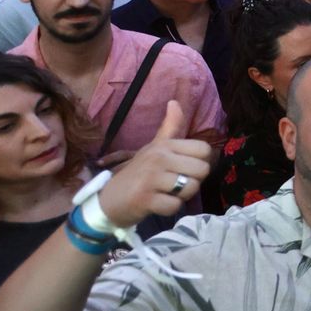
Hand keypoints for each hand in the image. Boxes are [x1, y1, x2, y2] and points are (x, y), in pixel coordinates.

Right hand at [95, 102, 210, 227]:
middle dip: (192, 181)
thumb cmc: (136, 173)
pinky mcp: (145, 199)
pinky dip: (169, 208)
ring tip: (165, 193)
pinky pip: (175, 206)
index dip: (199, 163)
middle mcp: (159, 157)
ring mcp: (151, 178)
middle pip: (202, 170)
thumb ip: (169, 127)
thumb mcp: (153, 147)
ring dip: (181, 196)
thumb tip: (174, 102)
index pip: (204, 149)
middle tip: (174, 185)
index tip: (183, 169)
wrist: (106, 200)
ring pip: (191, 188)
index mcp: (164, 145)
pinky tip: (157, 204)